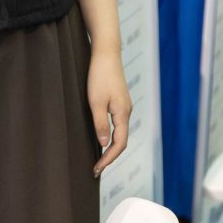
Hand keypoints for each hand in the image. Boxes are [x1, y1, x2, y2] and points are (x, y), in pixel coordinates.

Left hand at [88, 44, 131, 175]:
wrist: (106, 54)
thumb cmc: (100, 77)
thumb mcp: (96, 102)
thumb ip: (101, 124)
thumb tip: (104, 144)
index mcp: (122, 114)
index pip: (119, 144)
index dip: (108, 159)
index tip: (96, 169)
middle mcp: (127, 111)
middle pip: (121, 141)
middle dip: (110, 157)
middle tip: (96, 168)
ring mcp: (124, 106)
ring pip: (120, 132)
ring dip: (110, 147)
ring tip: (98, 158)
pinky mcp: (120, 101)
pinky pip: (118, 124)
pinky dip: (111, 135)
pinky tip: (102, 137)